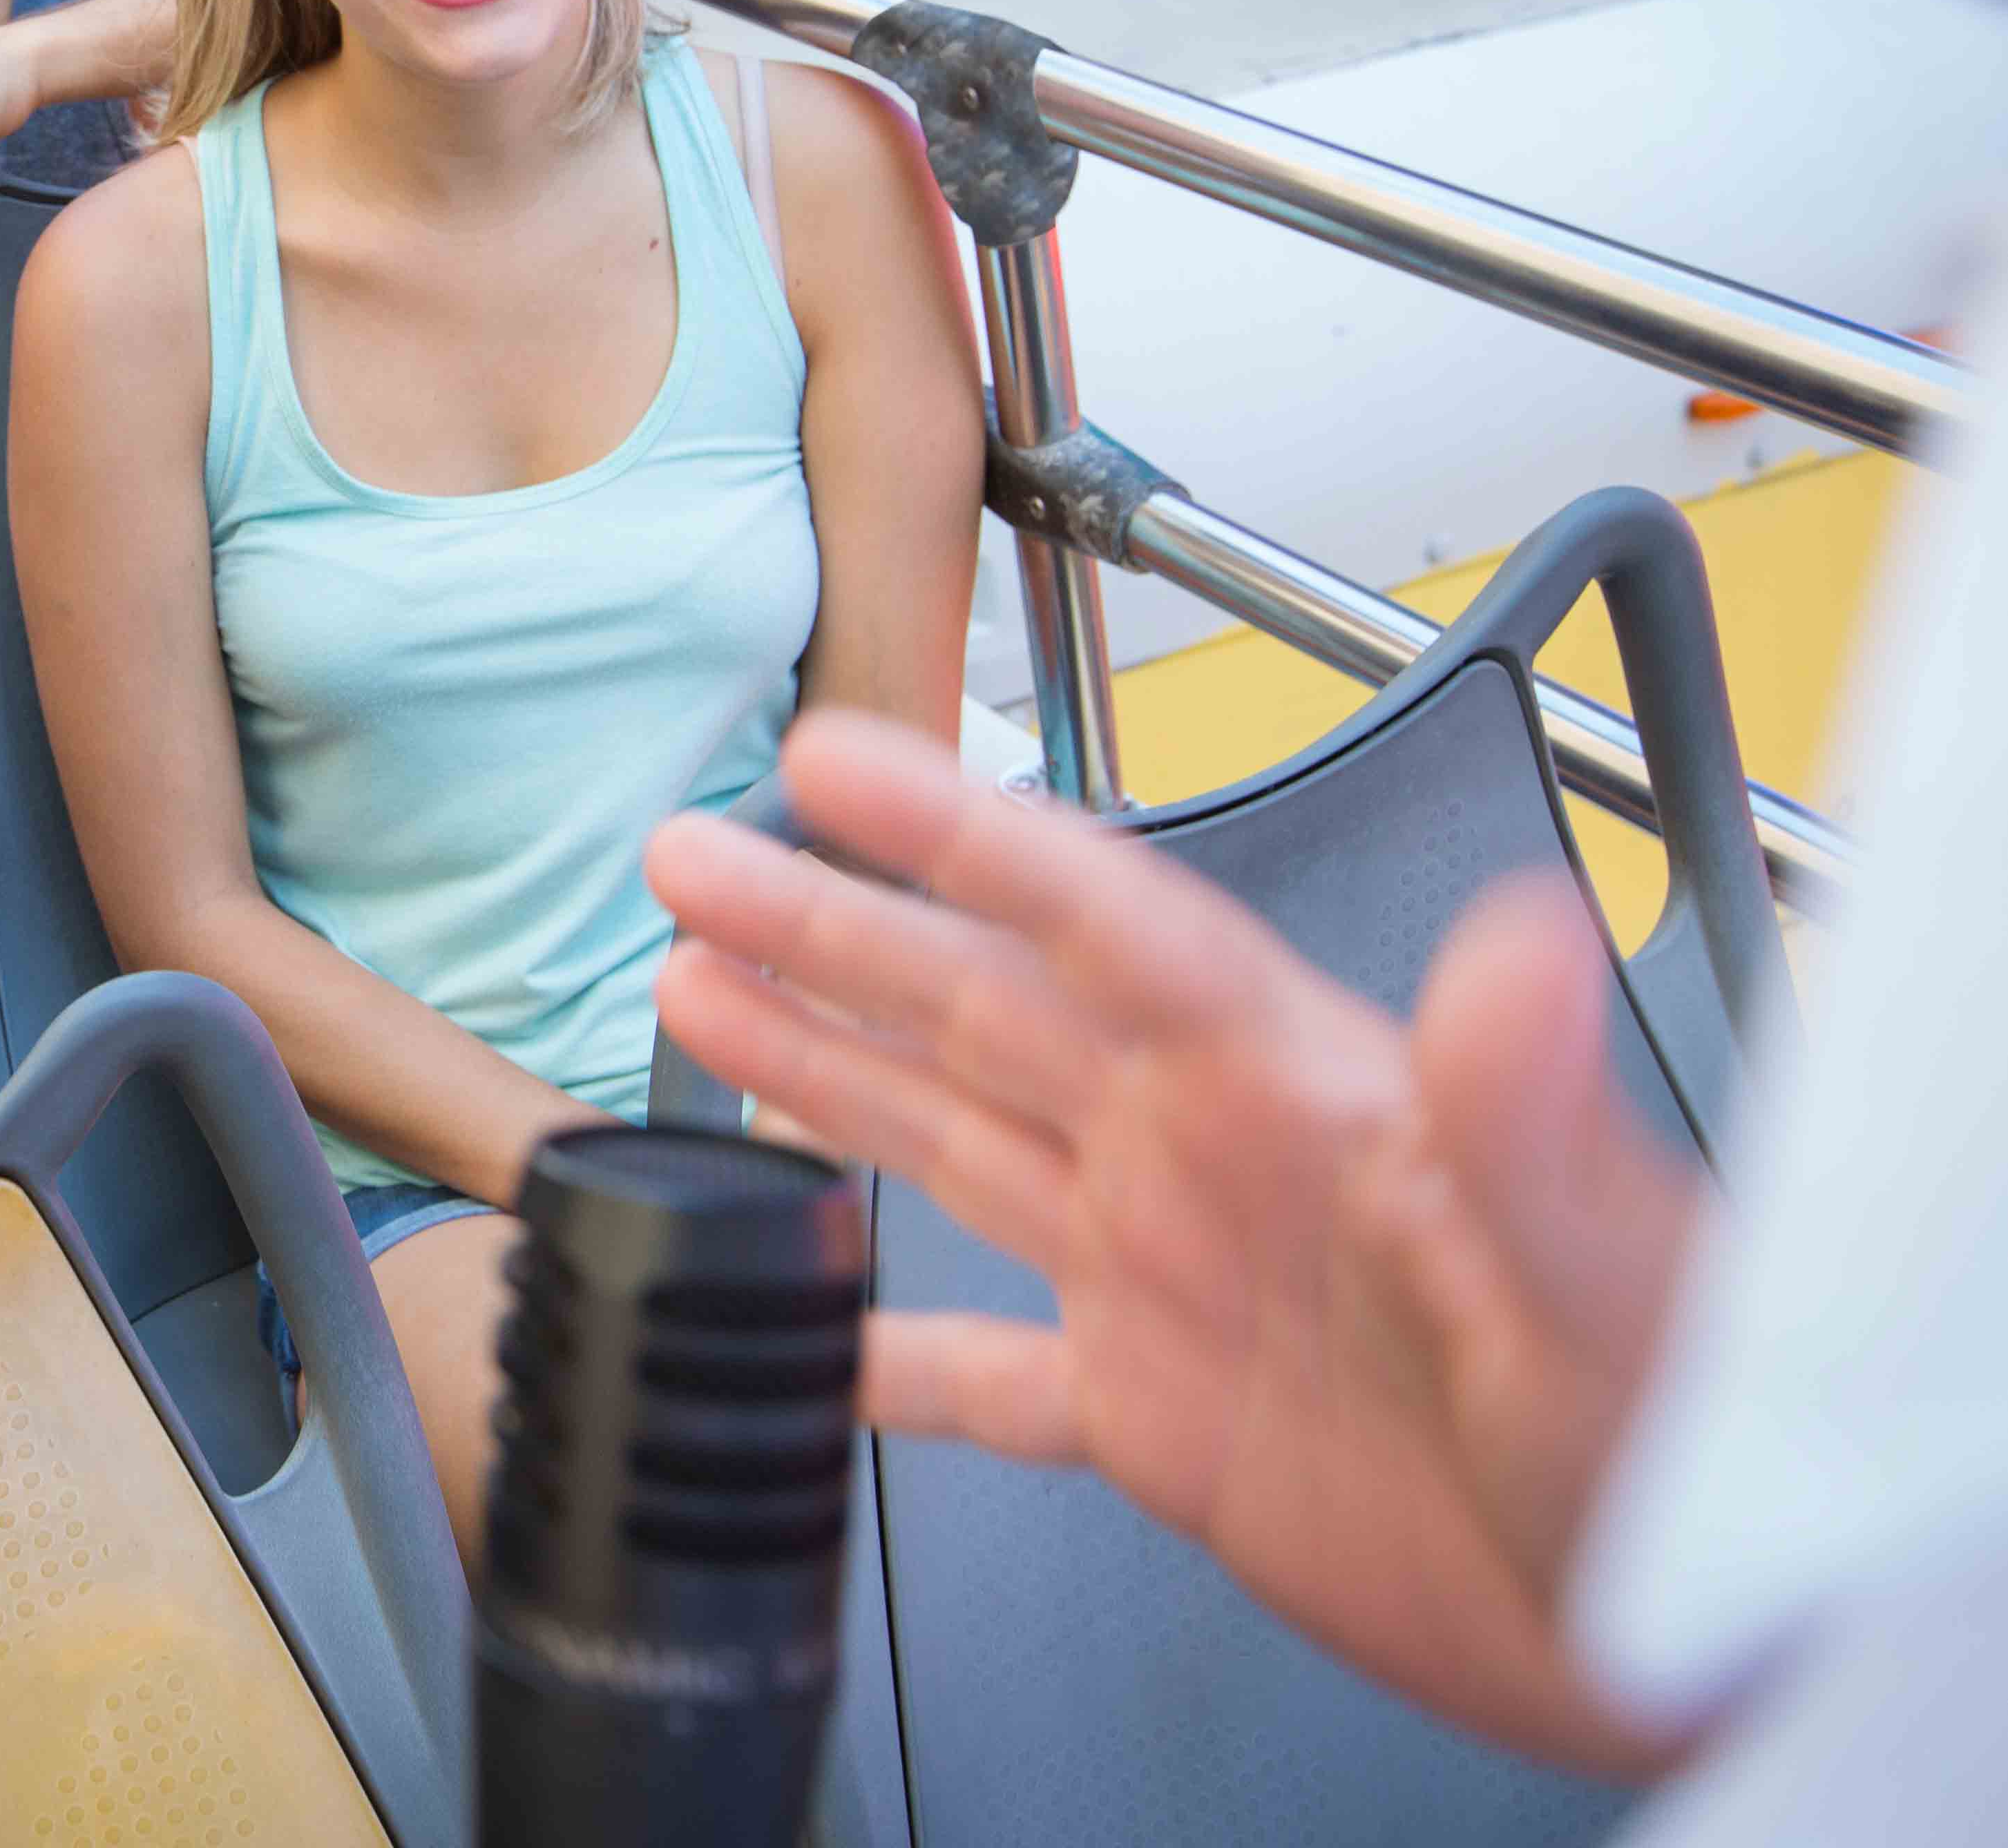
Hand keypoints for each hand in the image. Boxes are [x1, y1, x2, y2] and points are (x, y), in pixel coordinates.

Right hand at [643, 710, 1707, 1777]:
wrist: (1695, 1631)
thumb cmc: (1689, 1432)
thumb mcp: (1602, 1268)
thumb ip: (1530, 1115)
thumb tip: (1513, 947)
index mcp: (1296, 1093)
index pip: (1105, 926)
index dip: (963, 837)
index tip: (839, 759)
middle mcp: (1210, 1160)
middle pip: (984, 1010)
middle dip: (830, 927)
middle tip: (695, 858)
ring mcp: (1175, 1281)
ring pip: (958, 1142)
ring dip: (825, 1070)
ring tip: (695, 994)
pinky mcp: (1161, 1420)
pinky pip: (984, 1371)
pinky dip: (885, 1350)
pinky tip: (799, 1323)